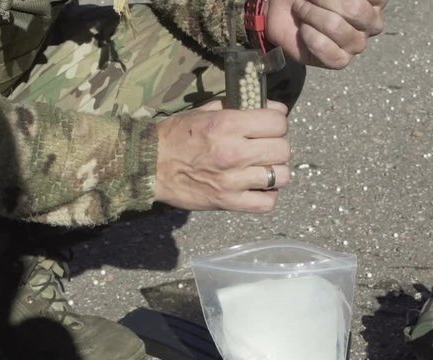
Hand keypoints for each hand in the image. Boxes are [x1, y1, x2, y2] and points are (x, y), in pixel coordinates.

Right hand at [153, 100, 290, 212]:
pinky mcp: (228, 202)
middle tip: (266, 147)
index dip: (278, 122)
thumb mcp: (204, 112)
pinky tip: (259, 188)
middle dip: (278, 146)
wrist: (149, 166)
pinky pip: (266, 203)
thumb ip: (238, 108)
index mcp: (227, 124)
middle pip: (283, 149)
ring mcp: (232, 180)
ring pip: (280, 176)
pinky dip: (268, 196)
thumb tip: (272, 108)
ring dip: (276, 171)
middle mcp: (233, 152)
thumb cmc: (176, 136)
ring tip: (264, 168)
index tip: (270, 126)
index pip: (278, 122)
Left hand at [266, 0, 387, 68]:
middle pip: (355, 10)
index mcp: (374, 1)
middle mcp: (371, 22)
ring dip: (311, 14)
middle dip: (324, 0)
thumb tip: (331, 1)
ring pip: (337, 27)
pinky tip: (303, 29)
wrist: (284, 10)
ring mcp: (357, 44)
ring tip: (301, 8)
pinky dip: (308, 34)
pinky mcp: (340, 61)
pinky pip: (324, 47)